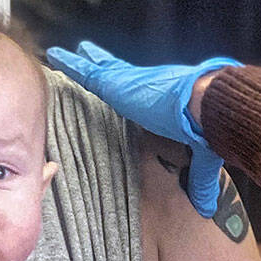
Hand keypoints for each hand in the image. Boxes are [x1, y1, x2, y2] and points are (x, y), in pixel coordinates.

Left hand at [46, 41, 238, 216]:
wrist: (204, 107)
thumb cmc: (204, 129)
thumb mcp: (199, 157)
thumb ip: (198, 180)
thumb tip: (207, 207)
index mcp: (159, 100)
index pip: (138, 92)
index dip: (128, 86)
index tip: (119, 83)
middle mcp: (142, 85)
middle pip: (115, 71)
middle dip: (101, 62)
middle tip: (86, 53)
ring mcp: (127, 80)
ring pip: (96, 69)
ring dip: (79, 62)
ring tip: (61, 54)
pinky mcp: (114, 82)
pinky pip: (84, 72)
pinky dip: (69, 64)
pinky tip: (54, 55)